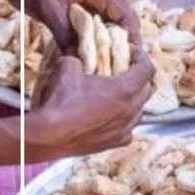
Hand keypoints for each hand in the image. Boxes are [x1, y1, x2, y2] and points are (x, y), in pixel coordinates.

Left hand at [21, 0, 141, 55]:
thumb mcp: (51, 10)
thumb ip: (66, 34)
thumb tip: (78, 60)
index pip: (125, 14)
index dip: (132, 35)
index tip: (132, 56)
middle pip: (120, 19)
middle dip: (124, 40)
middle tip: (123, 63)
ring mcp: (87, 1)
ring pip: (107, 23)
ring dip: (108, 41)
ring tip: (109, 62)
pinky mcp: (76, 8)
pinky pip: (92, 25)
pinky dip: (93, 39)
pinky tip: (90, 54)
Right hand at [27, 55, 153, 161]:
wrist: (47, 136)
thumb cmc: (60, 101)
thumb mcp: (67, 67)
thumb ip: (79, 59)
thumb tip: (78, 59)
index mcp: (124, 90)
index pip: (147, 69)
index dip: (141, 56)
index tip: (131, 51)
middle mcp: (130, 111)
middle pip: (147, 90)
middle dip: (139, 77)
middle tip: (126, 70)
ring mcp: (124, 129)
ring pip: (139, 111)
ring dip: (133, 100)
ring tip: (119, 94)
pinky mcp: (115, 143)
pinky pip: (128, 129)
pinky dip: (123, 121)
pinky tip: (112, 118)